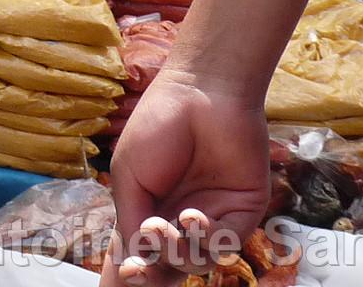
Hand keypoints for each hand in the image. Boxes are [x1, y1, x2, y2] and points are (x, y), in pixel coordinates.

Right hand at [102, 68, 273, 286]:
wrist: (202, 94)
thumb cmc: (158, 125)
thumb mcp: (128, 175)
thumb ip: (129, 221)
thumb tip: (133, 261)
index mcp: (147, 209)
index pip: (135, 252)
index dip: (125, 272)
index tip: (119, 283)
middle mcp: (178, 220)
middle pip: (165, 267)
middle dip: (150, 274)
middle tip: (137, 271)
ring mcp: (211, 219)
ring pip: (195, 263)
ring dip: (175, 252)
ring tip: (162, 226)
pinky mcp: (243, 214)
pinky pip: (225, 246)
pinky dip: (207, 239)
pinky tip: (194, 215)